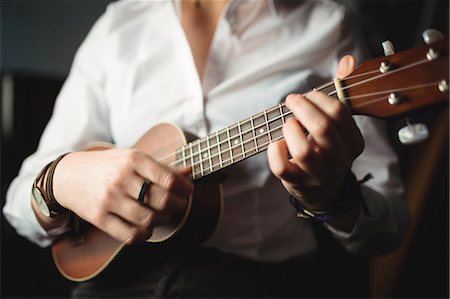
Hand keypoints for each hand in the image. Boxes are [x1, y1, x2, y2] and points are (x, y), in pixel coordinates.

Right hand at [51, 148, 192, 243]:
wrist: (68, 175)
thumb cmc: (108, 166)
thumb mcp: (133, 158)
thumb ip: (162, 166)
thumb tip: (190, 171)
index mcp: (133, 159)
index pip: (169, 179)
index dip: (185, 189)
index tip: (188, 191)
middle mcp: (121, 178)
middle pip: (162, 200)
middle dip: (178, 205)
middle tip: (179, 205)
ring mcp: (109, 199)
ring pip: (149, 219)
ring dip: (162, 220)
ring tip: (163, 215)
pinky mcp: (99, 218)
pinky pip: (130, 235)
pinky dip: (144, 235)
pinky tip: (146, 228)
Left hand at [267, 55, 363, 211]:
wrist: (322, 190)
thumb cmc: (327, 148)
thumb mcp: (338, 124)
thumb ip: (341, 91)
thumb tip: (348, 60)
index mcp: (353, 143)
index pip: (340, 113)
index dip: (319, 98)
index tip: (306, 95)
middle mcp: (339, 160)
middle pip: (322, 128)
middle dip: (302, 108)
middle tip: (291, 101)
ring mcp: (317, 174)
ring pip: (303, 151)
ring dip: (290, 130)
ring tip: (287, 125)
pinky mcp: (297, 183)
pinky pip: (281, 167)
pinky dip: (274, 151)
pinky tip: (277, 143)